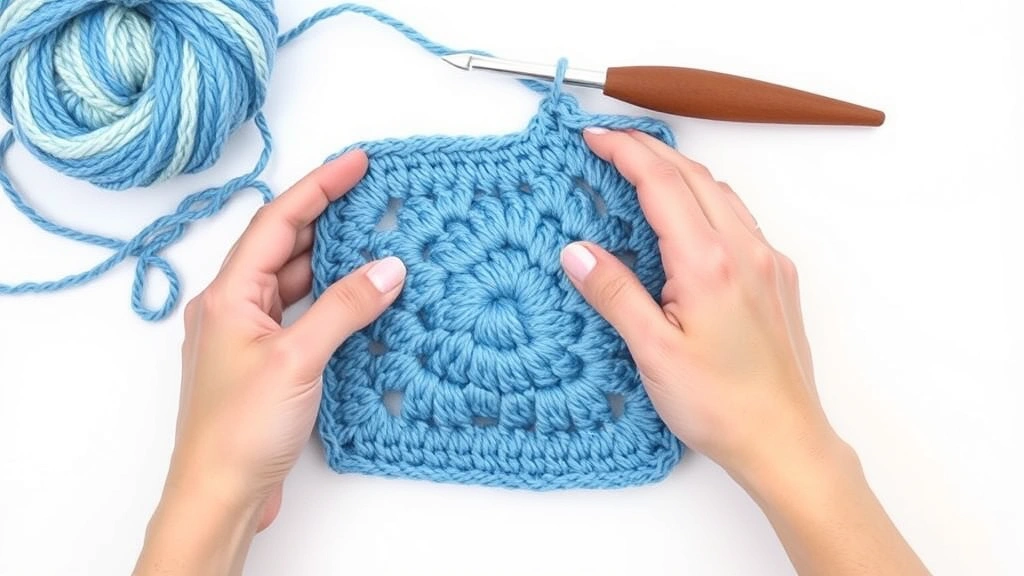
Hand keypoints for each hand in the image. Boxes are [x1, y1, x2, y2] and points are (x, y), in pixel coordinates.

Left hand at [134, 150, 407, 575]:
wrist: (219, 494)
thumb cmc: (239, 430)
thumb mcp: (297, 359)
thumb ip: (344, 308)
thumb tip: (388, 268)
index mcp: (228, 294)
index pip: (278, 222)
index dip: (319, 186)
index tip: (358, 162)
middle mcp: (234, 307)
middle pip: (285, 245)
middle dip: (328, 215)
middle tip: (372, 192)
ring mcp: (249, 336)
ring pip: (295, 280)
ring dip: (332, 259)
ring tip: (375, 236)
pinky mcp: (266, 363)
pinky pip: (301, 313)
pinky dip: (330, 299)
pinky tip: (359, 297)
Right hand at [561, 128, 928, 575]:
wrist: (785, 440)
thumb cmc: (722, 406)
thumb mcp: (653, 353)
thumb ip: (615, 294)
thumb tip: (578, 252)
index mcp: (710, 264)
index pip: (662, 183)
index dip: (625, 152)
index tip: (593, 138)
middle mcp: (745, 251)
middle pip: (692, 174)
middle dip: (648, 149)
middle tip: (609, 143)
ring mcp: (767, 262)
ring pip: (719, 191)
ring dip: (679, 170)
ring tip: (641, 169)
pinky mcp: (777, 278)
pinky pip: (738, 217)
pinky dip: (704, 198)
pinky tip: (686, 215)